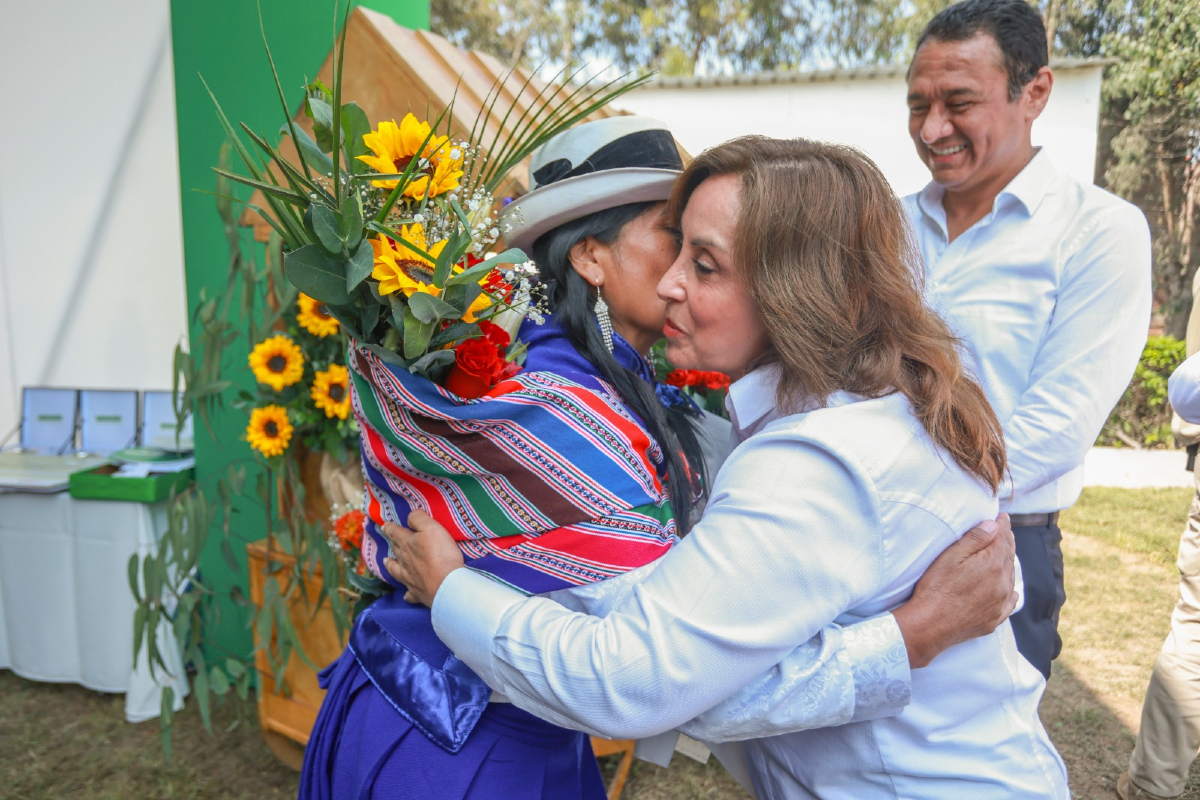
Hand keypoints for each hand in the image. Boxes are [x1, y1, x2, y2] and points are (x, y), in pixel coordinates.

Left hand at [380, 510, 464, 606]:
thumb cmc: (441, 554)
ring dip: (391, 565)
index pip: (394, 532)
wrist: (447, 585)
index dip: (389, 528)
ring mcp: (410, 578)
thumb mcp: (432, 528)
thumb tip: (409, 516)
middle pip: (396, 550)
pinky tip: (406, 595)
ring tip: (386, 562)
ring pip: (396, 570)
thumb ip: (419, 519)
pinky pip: (409, 594)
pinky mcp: (418, 593)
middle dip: (392, 543)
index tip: (384, 525)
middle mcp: (405, 561)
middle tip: (390, 540)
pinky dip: (407, 594)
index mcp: (407, 544)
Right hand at [891, 513, 1017, 667]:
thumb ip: (975, 539)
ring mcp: (1000, 603)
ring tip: (1004, 556)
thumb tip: (994, 525)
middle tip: (1004, 532)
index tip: (1003, 517)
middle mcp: (1003, 584)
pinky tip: (1011, 592)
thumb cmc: (936, 587)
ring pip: (1011, 579)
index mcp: (993, 564)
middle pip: (1009, 557)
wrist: (930, 625)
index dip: (1002, 526)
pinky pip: (1010, 603)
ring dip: (1008, 565)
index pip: (1003, 539)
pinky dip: (1011, 593)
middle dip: (1007, 543)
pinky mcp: (994, 619)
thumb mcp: (951, 556)